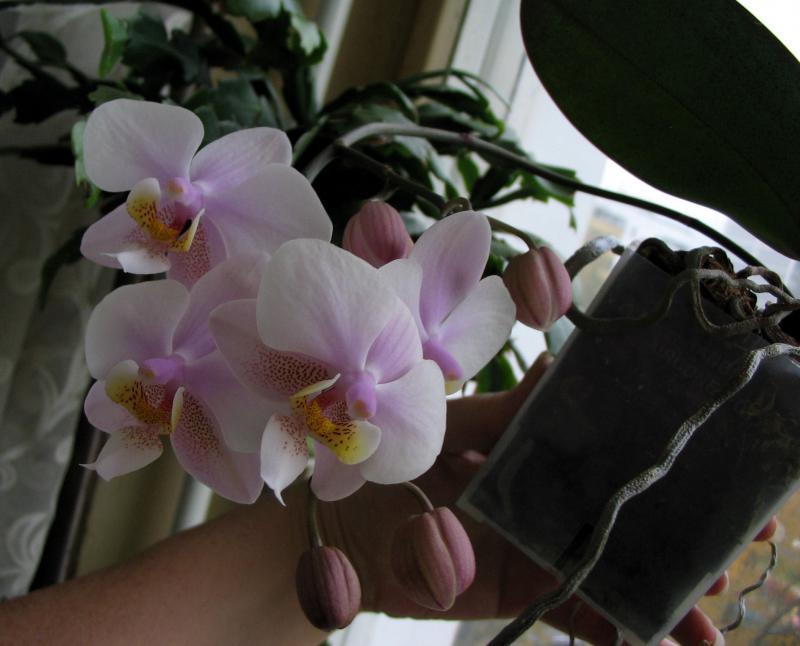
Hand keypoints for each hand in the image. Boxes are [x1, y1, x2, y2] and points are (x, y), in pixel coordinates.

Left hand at [315, 353, 775, 644]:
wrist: (333, 514)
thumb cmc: (390, 452)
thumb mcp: (454, 420)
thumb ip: (510, 406)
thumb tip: (564, 365)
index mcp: (534, 453)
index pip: (610, 454)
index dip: (665, 460)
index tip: (724, 459)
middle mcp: (541, 502)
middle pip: (624, 517)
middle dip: (685, 532)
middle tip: (747, 535)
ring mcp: (531, 550)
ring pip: (610, 571)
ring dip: (663, 591)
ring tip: (712, 609)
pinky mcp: (509, 593)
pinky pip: (571, 614)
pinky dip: (615, 629)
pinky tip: (660, 642)